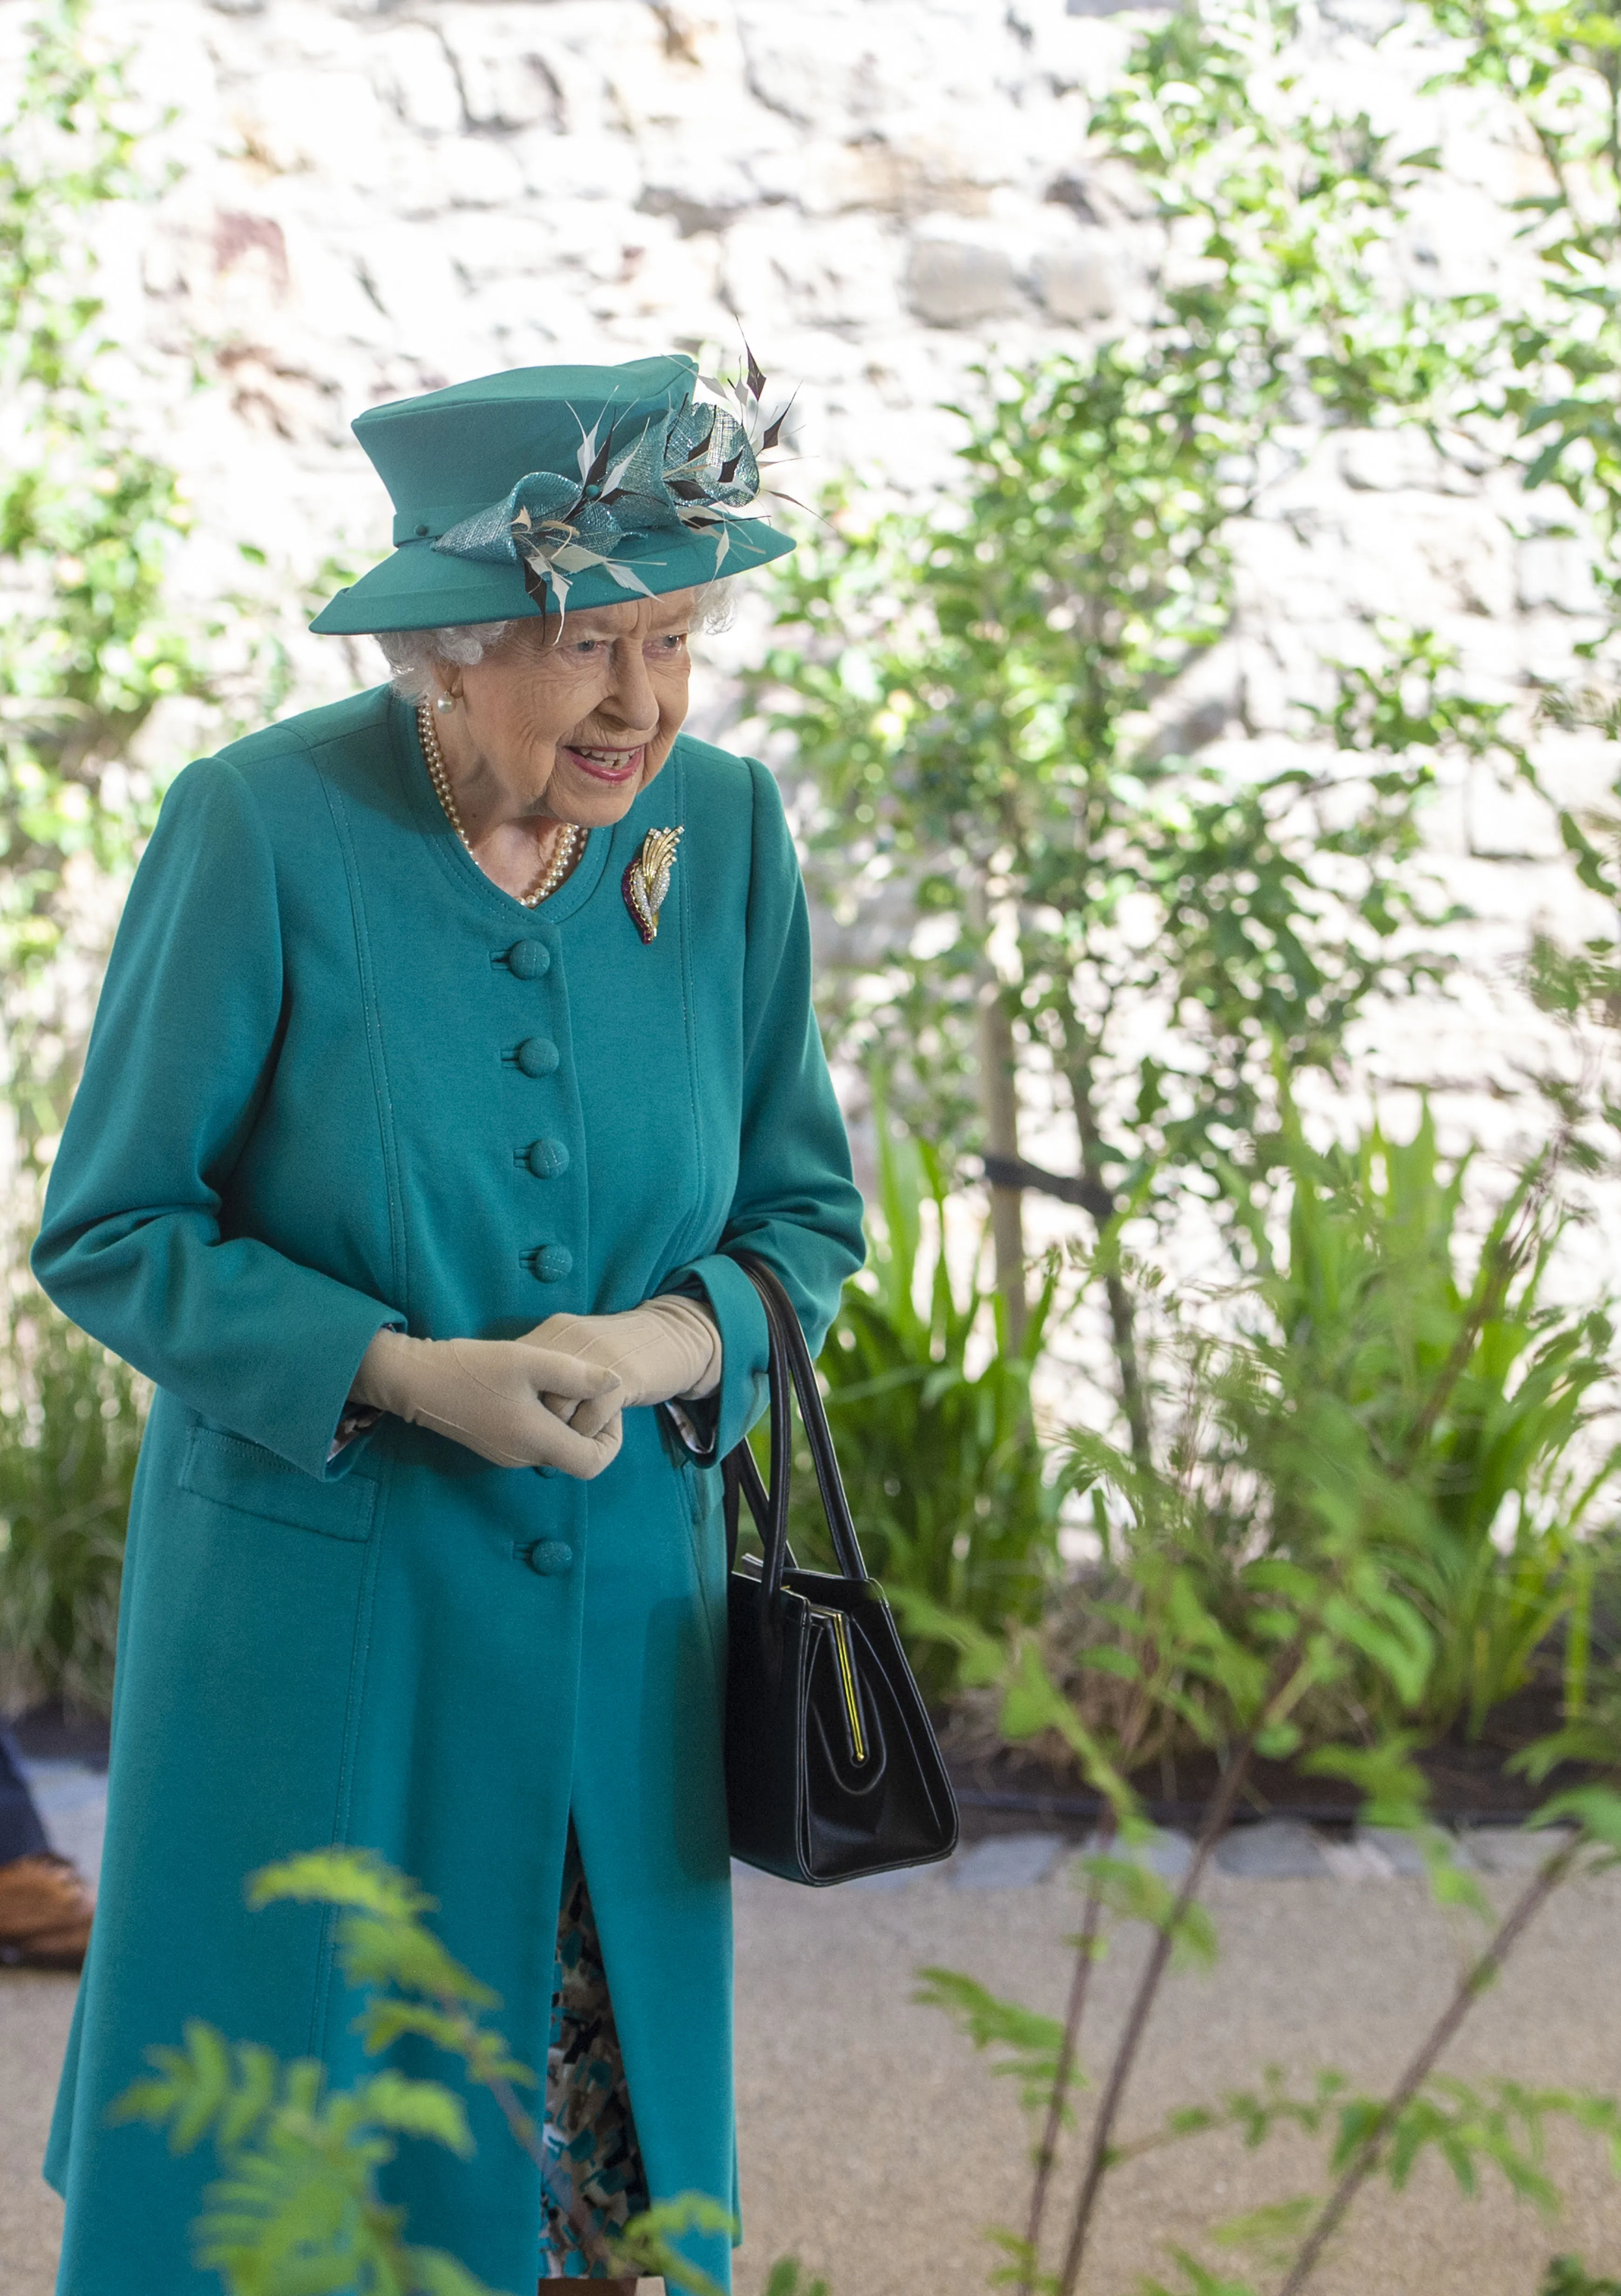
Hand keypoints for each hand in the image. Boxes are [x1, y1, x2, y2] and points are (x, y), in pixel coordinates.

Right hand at [351, 1330, 624, 1476]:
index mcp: (537, 1441)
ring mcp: (507, 1455)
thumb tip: (615, 1383)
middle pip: (575, 1456)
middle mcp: (524, 1457)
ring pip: (554, 1446)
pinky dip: (545, 1419)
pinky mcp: (495, 1445)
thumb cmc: (473, 1368)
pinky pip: (533, 1439)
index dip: (612, 1439)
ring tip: (562, 1382)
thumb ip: (576, 1375)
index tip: (608, 1406)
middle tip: (588, 1386)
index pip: (593, 1463)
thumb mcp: (530, 1361)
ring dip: (567, 1420)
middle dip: (591, 1424)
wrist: (417, 1380)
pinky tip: (535, 1388)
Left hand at [523, 1296, 720, 1440]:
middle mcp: (571, 1339)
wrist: (676, 1336)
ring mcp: (597, 1356)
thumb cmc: (622, 1350)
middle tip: (551, 1435)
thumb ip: (552, 1365)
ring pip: (558, 1408)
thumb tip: (522, 1400)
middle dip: (538, 1420)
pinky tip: (599, 1430)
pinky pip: (590, 1418)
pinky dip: (588, 1433)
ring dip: (562, 1431)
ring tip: (573, 1436)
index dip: (521, 1400)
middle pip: (532, 1392)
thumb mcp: (581, 1348)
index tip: (531, 1417)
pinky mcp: (624, 1377)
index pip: (517, 1368)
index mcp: (557, 1331)